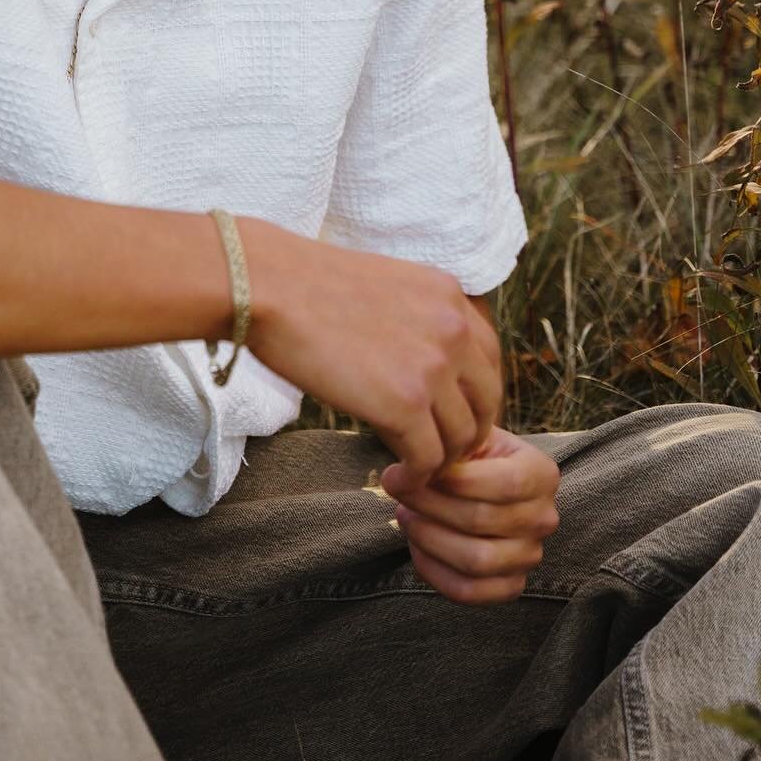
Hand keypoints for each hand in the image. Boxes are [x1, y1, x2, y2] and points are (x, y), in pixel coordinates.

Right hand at [242, 223, 503, 488]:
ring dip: (439, 458)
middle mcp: (454, 329)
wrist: (271, 286)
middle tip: (433, 447)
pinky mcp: (405, 405)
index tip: (446, 414)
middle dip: (464, 432)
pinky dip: (415, 474)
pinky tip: (394, 475)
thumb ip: (420, 319)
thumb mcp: (388, 285)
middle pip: (486, 403)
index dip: (471, 395)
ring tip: (409, 464)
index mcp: (451, 296)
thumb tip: (426, 368)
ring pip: (463, 438)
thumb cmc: (308, 285)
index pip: (489, 361)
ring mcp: (434, 368)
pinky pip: (429, 458)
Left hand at [380, 425, 560, 604]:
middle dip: (428, 504)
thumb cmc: (471, 457)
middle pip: (480, 520)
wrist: (483, 483)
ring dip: (428, 538)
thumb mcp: (467, 438)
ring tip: (406, 516)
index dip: (452, 480)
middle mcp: (544, 518)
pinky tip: (416, 545)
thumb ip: (449, 447)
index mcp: (542, 474)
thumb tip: (413, 471)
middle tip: (398, 490)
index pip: (504, 483)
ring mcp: (530, 556)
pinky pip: (469, 591)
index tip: (410, 470)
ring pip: (474, 560)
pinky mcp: (511, 586)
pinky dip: (434, 571)